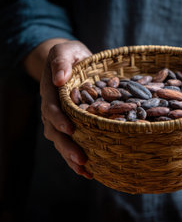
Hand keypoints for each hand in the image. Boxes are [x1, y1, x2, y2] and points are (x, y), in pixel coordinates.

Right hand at [39, 40, 92, 178]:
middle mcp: (53, 108)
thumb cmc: (71, 55)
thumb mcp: (66, 51)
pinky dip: (76, 158)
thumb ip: (61, 61)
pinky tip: (89, 171)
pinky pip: (71, 143)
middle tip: (81, 158)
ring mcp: (60, 119)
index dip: (59, 119)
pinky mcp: (70, 125)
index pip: (52, 108)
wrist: (70, 62)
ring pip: (61, 141)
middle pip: (55, 131)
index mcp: (52, 92)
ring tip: (85, 170)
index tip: (70, 128)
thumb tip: (59, 79)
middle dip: (67, 146)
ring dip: (71, 157)